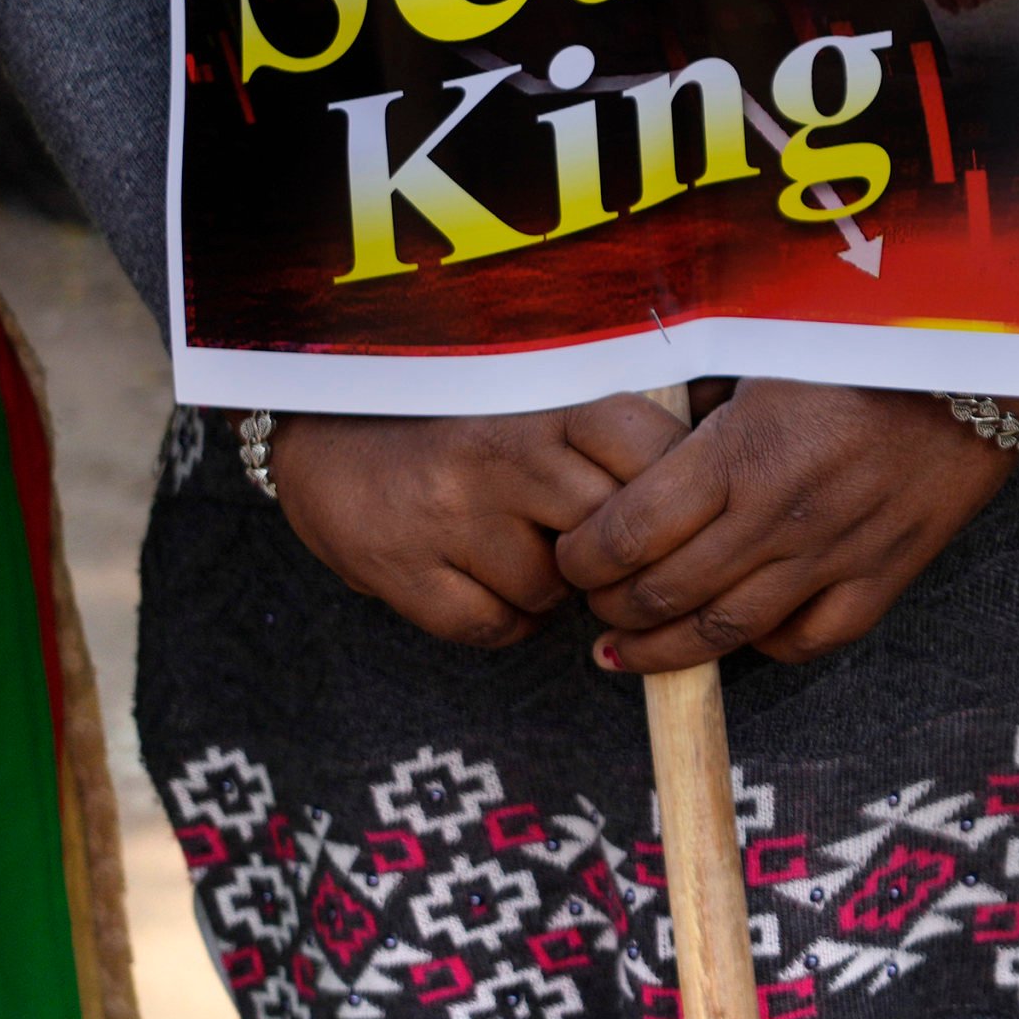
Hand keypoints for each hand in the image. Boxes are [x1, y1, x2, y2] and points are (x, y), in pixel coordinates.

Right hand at [270, 400, 687, 649]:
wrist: (316, 424)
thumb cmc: (453, 415)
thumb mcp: (526, 392)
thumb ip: (601, 424)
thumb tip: (702, 463)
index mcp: (540, 400)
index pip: (646, 442)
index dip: (667, 483)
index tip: (663, 501)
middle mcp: (499, 455)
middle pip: (611, 527)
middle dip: (615, 549)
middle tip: (597, 545)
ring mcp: (448, 516)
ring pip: (554, 587)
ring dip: (556, 589)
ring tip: (528, 555)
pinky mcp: (401, 571)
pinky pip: (494, 626)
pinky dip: (508, 621)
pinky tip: (494, 589)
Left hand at [560, 256, 1018, 671]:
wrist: (984, 357)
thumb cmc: (866, 336)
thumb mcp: (765, 348)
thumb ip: (698, 395)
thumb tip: (632, 427)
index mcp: (740, 452)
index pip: (624, 536)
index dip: (581, 559)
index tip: (573, 554)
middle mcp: (779, 514)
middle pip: (662, 593)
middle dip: (610, 607)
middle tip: (596, 600)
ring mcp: (835, 553)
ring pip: (724, 633)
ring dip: (662, 649)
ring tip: (630, 649)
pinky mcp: (886, 574)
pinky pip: (809, 640)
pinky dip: (763, 647)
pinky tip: (738, 637)